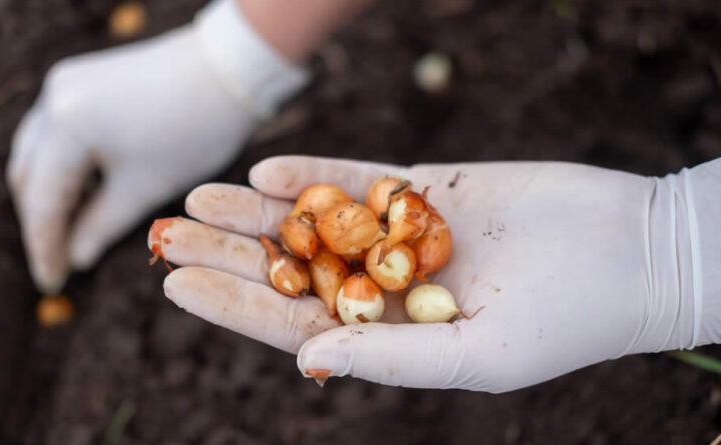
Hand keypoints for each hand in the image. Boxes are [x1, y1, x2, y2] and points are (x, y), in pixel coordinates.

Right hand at [7, 0, 307, 292]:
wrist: (228, 69)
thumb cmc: (195, 132)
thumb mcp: (144, 189)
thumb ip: (101, 227)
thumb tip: (75, 260)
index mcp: (66, 128)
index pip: (42, 202)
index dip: (45, 248)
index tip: (52, 284)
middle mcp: (54, 100)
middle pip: (29, 175)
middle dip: (42, 220)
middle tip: (60, 260)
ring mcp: (65, 84)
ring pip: (39, 151)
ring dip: (50, 192)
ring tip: (72, 231)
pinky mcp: (82, 79)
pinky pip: (57, 130)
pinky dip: (65, 164)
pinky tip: (85, 190)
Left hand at [151, 156, 716, 391]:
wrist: (631, 253)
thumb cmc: (564, 322)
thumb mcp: (478, 356)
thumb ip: (392, 358)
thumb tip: (307, 361)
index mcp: (390, 336)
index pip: (294, 324)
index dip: (233, 305)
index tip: (176, 285)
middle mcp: (387, 286)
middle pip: (292, 270)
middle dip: (230, 252)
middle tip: (166, 234)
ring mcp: (404, 234)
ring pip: (316, 222)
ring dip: (259, 212)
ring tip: (198, 196)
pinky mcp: (430, 189)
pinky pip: (361, 181)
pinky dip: (316, 176)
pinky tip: (267, 171)